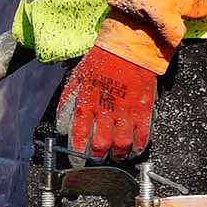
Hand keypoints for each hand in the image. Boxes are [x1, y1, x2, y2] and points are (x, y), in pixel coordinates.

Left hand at [62, 44, 161, 162]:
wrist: (130, 47)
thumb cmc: (102, 59)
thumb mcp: (77, 78)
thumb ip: (69, 101)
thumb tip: (63, 122)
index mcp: (86, 103)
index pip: (79, 135)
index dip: (77, 151)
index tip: (77, 158)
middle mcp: (106, 111)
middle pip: (100, 145)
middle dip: (97, 157)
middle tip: (97, 159)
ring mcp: (126, 112)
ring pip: (121, 145)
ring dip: (117, 155)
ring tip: (115, 157)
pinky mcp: (144, 110)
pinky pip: (142, 136)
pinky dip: (138, 146)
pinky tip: (134, 149)